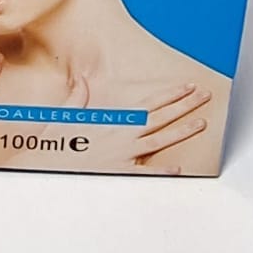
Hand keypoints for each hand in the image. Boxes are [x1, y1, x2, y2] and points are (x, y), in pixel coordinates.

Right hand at [56, 76, 211, 173]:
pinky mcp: (121, 171)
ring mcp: (125, 153)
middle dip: (185, 105)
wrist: (49, 165)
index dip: (170, 95)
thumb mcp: (66, 114)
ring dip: (182, 131)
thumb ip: (78, 97)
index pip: (149, 103)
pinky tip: (179, 167)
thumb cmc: (58, 142)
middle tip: (204, 96)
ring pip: (160, 140)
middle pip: (161, 117)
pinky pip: (147, 172)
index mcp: (114, 120)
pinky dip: (163, 170)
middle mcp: (124, 134)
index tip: (186, 86)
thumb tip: (81, 79)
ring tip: (201, 123)